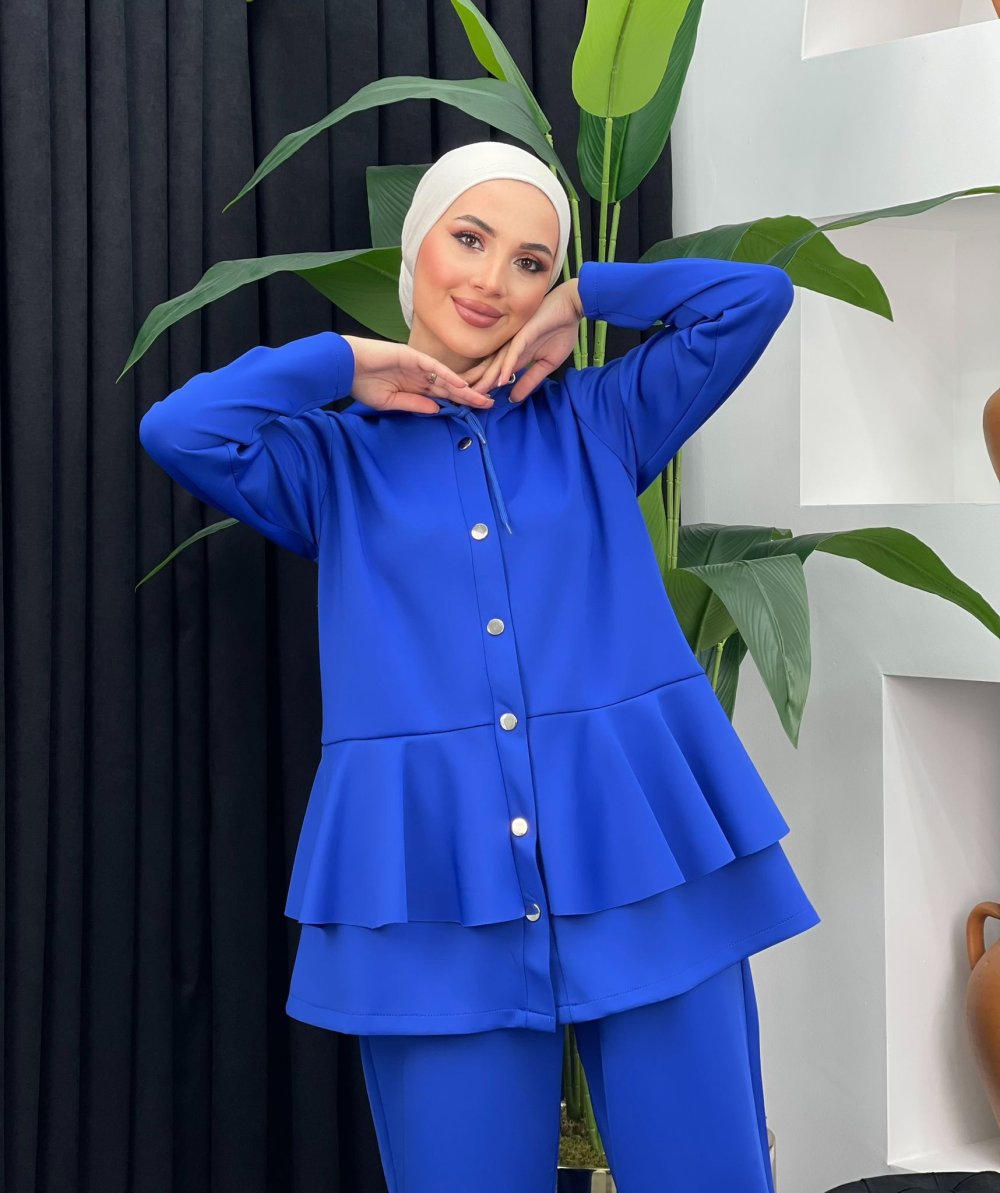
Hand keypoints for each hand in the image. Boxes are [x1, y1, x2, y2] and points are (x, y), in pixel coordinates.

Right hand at [342, 336, 493, 413]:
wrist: (344, 366)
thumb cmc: (362, 383)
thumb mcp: (390, 402)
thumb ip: (413, 404)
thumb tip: (436, 409)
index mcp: (415, 385)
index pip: (442, 395)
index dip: (459, 402)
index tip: (476, 411)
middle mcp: (420, 374)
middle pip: (450, 386)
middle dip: (470, 396)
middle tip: (490, 404)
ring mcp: (417, 364)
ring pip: (446, 377)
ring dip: (464, 388)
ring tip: (482, 397)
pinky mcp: (411, 356)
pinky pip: (433, 367)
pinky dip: (447, 376)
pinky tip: (461, 385)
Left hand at [477, 279, 583, 403]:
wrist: (570, 308)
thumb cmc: (559, 331)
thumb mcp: (546, 365)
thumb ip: (529, 381)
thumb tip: (514, 399)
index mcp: (513, 355)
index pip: (493, 375)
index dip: (483, 388)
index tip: (472, 403)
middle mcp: (509, 348)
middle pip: (488, 369)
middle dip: (475, 385)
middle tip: (461, 401)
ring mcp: (515, 341)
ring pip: (497, 363)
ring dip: (486, 380)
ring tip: (474, 395)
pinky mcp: (524, 334)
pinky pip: (513, 352)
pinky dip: (507, 366)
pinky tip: (500, 380)